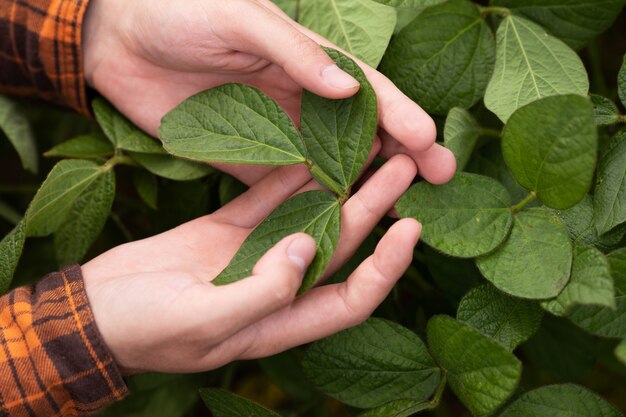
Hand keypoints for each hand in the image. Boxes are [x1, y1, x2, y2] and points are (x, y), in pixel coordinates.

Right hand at [81, 155, 420, 373]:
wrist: (94, 310)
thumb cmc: (144, 329)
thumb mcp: (201, 321)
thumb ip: (259, 292)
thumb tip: (305, 249)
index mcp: (278, 321)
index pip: (351, 296)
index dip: (386, 266)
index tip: (409, 227)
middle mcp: (277, 287)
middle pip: (339, 245)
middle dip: (374, 207)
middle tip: (403, 165)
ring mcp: (255, 255)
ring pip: (309, 216)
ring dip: (339, 185)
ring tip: (369, 147)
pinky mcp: (229, 231)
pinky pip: (268, 199)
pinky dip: (289, 178)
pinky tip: (312, 150)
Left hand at [82, 0, 455, 184]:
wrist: (117, 38)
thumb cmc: (179, 11)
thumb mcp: (241, 19)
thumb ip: (294, 53)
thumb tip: (347, 89)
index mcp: (308, 60)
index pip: (368, 90)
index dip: (402, 115)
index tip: (432, 143)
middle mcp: (301, 101)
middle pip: (362, 132)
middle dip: (404, 153)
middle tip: (442, 179)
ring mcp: (275, 135)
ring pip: (331, 164)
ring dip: (365, 185)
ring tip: (401, 209)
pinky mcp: (244, 162)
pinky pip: (285, 188)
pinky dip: (313, 203)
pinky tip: (336, 223)